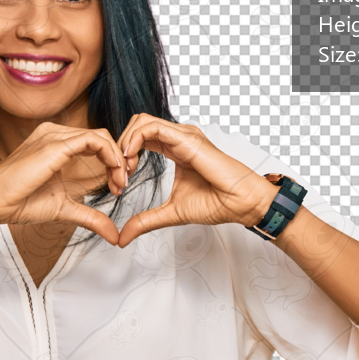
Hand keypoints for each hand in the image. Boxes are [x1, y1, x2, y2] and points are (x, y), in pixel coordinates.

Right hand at [0, 121, 128, 244]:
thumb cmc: (21, 203)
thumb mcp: (65, 209)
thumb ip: (91, 217)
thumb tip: (114, 236)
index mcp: (57, 145)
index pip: (95, 144)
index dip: (113, 164)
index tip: (118, 188)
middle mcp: (56, 135)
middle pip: (101, 138)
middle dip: (119, 161)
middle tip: (123, 185)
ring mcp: (54, 136)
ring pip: (100, 136)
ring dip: (117, 159)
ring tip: (120, 182)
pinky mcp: (55, 144)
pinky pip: (93, 140)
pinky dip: (110, 155)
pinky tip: (113, 173)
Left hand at [115, 114, 279, 247]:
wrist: (240, 203)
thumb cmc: (216, 203)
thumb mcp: (170, 213)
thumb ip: (145, 222)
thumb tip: (123, 238)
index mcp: (174, 149)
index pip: (140, 138)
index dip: (123, 156)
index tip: (120, 183)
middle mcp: (178, 138)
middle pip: (136, 125)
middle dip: (119, 148)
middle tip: (118, 176)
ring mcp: (182, 135)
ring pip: (141, 121)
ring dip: (125, 144)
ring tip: (124, 170)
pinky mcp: (186, 138)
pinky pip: (152, 127)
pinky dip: (134, 141)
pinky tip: (131, 161)